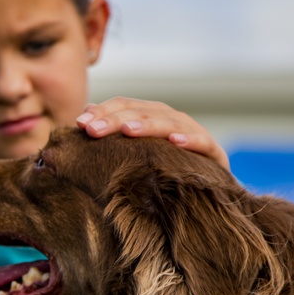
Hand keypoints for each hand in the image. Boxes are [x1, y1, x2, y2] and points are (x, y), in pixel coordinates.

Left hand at [76, 97, 229, 170]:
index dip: (102, 112)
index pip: (124, 105)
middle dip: (115, 119)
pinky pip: (202, 142)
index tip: (79, 124)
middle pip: (141, 112)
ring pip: (168, 123)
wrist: (209, 189)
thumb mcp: (138, 151)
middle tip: (92, 130)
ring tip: (127, 130)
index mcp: (151, 115)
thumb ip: (114, 132)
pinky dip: (189, 140)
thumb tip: (83, 117)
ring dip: (147, 125)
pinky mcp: (213, 151)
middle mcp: (171, 118)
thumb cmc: (165, 167)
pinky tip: (174, 142)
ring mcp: (193, 132)